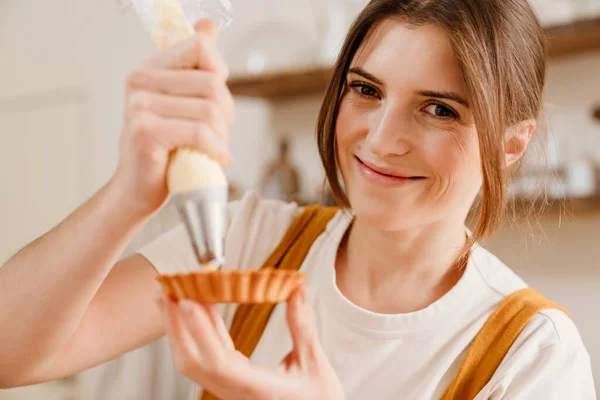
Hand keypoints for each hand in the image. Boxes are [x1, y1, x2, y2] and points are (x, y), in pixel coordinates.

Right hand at [112, 18, 234, 215]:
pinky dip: (217, 149)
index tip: (214, 100)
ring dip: (222, 137)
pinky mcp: (146, 131)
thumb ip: (196, 65)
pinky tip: (218, 159)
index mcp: (151, 69)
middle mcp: (141, 81)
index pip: (201, 47)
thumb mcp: (183, 102)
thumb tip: (207, 24)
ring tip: (213, 149)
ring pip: (210, 111)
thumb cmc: (166, 149)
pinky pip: (200, 133)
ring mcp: (140, 106)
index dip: (219, 74)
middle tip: (219, 135)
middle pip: (213, 84)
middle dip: (226, 114)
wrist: (139, 189)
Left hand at [160, 286, 344, 399]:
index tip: (188, 303)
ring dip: (181, 328)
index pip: (218, 361)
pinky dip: (201, 331)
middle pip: (192, 361)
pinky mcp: (231, 382)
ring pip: (194, 360)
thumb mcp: (314, 363)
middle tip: (167, 292)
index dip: (200, 332)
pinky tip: (201, 309)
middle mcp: (236, 390)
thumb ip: (303, 326)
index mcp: (256, 388)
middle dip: (175, 326)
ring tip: (174, 295)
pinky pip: (207, 356)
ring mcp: (230, 388)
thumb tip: (297, 291)